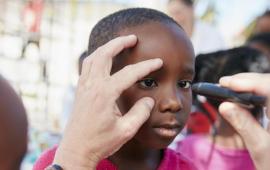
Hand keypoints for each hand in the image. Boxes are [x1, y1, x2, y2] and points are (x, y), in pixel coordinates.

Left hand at [53, 35, 162, 169]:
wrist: (76, 151)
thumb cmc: (100, 143)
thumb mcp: (126, 130)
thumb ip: (140, 113)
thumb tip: (148, 99)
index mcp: (105, 94)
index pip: (130, 73)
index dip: (146, 66)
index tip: (158, 62)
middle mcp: (92, 86)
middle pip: (104, 54)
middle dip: (119, 43)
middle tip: (133, 38)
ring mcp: (83, 87)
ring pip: (92, 57)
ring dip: (106, 47)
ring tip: (118, 43)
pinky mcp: (80, 91)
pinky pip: (86, 66)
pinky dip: (95, 57)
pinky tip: (102, 59)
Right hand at [218, 73, 269, 169]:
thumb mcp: (259, 147)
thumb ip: (243, 124)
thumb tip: (225, 106)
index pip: (268, 88)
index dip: (248, 82)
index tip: (227, 83)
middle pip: (269, 83)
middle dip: (248, 80)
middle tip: (225, 83)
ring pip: (269, 86)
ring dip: (252, 84)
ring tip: (232, 86)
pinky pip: (269, 94)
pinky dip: (257, 91)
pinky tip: (244, 93)